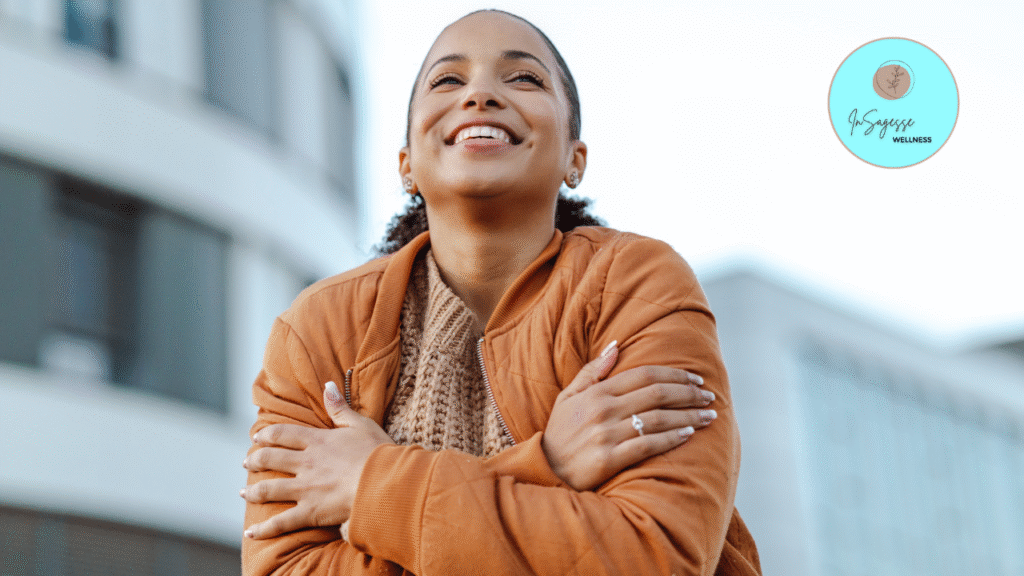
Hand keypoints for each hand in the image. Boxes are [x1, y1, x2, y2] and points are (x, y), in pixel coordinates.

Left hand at [241, 381, 393, 538]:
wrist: (387, 483)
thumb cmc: (379, 453)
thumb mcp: (361, 424)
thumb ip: (340, 407)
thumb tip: (328, 385)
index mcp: (317, 441)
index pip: (283, 434)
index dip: (267, 435)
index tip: (257, 438)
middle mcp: (306, 463)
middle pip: (270, 459)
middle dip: (255, 460)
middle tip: (247, 463)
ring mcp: (306, 489)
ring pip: (269, 489)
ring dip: (253, 491)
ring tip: (244, 492)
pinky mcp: (311, 512)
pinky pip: (282, 522)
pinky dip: (264, 528)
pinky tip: (251, 532)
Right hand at [542, 342, 715, 490]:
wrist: (544, 469)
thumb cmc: (560, 431)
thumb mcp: (569, 395)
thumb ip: (593, 370)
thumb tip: (616, 345)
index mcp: (597, 392)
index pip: (644, 375)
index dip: (674, 374)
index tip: (696, 377)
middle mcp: (603, 410)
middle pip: (657, 395)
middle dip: (688, 393)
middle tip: (709, 395)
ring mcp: (606, 435)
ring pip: (657, 420)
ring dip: (688, 416)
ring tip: (709, 415)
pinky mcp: (609, 459)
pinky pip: (648, 446)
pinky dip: (671, 438)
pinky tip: (689, 434)